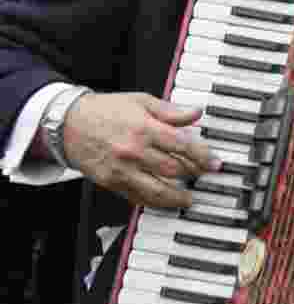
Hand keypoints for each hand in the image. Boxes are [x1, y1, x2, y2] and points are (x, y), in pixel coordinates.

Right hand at [61, 92, 219, 207]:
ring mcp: (122, 169)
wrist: (68, 124)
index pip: (182, 145)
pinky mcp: (111, 182)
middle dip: (194, 174)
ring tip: (189, 197)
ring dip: (177, 196)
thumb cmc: (106, 111)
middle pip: (173, 169)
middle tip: (205, 176)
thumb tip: (196, 113)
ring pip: (157, 190)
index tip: (215, 162)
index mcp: (145, 128)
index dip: (203, 155)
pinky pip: (136, 197)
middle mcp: (134, 151)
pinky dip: (153, 202)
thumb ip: (171, 111)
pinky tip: (164, 201)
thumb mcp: (141, 101)